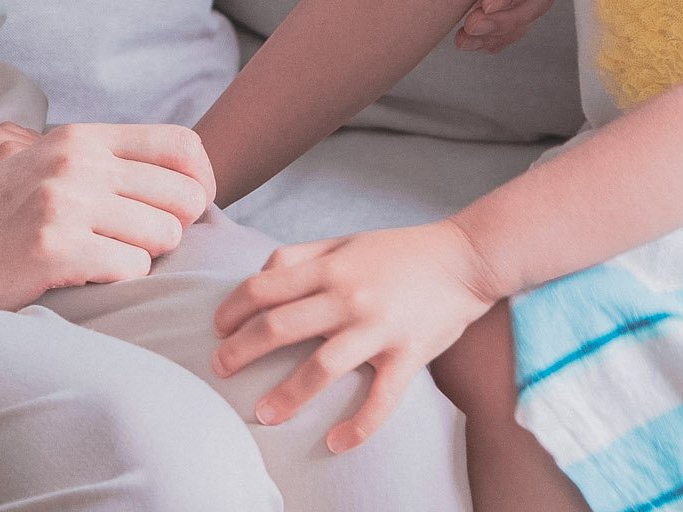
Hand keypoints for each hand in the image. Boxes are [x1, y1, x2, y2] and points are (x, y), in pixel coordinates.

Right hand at [0, 123, 214, 310]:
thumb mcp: (48, 168)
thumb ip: (107, 166)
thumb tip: (191, 187)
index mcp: (81, 137)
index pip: (183, 146)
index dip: (202, 184)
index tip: (186, 214)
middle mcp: (78, 161)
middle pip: (185, 197)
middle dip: (172, 231)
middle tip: (133, 247)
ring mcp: (66, 202)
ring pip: (164, 237)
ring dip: (141, 260)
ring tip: (98, 262)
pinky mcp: (54, 247)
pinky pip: (132, 270)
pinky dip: (115, 283)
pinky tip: (79, 279)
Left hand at [210, 220, 500, 451]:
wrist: (465, 257)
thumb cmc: (401, 250)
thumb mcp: (347, 241)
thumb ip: (303, 256)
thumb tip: (260, 277)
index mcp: (331, 266)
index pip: (265, 286)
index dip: (233, 308)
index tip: (217, 328)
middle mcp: (349, 295)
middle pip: (280, 326)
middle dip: (241, 351)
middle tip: (220, 369)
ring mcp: (379, 327)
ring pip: (321, 367)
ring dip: (287, 395)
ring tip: (263, 415)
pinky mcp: (408, 355)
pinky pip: (380, 399)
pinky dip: (357, 426)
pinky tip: (335, 442)